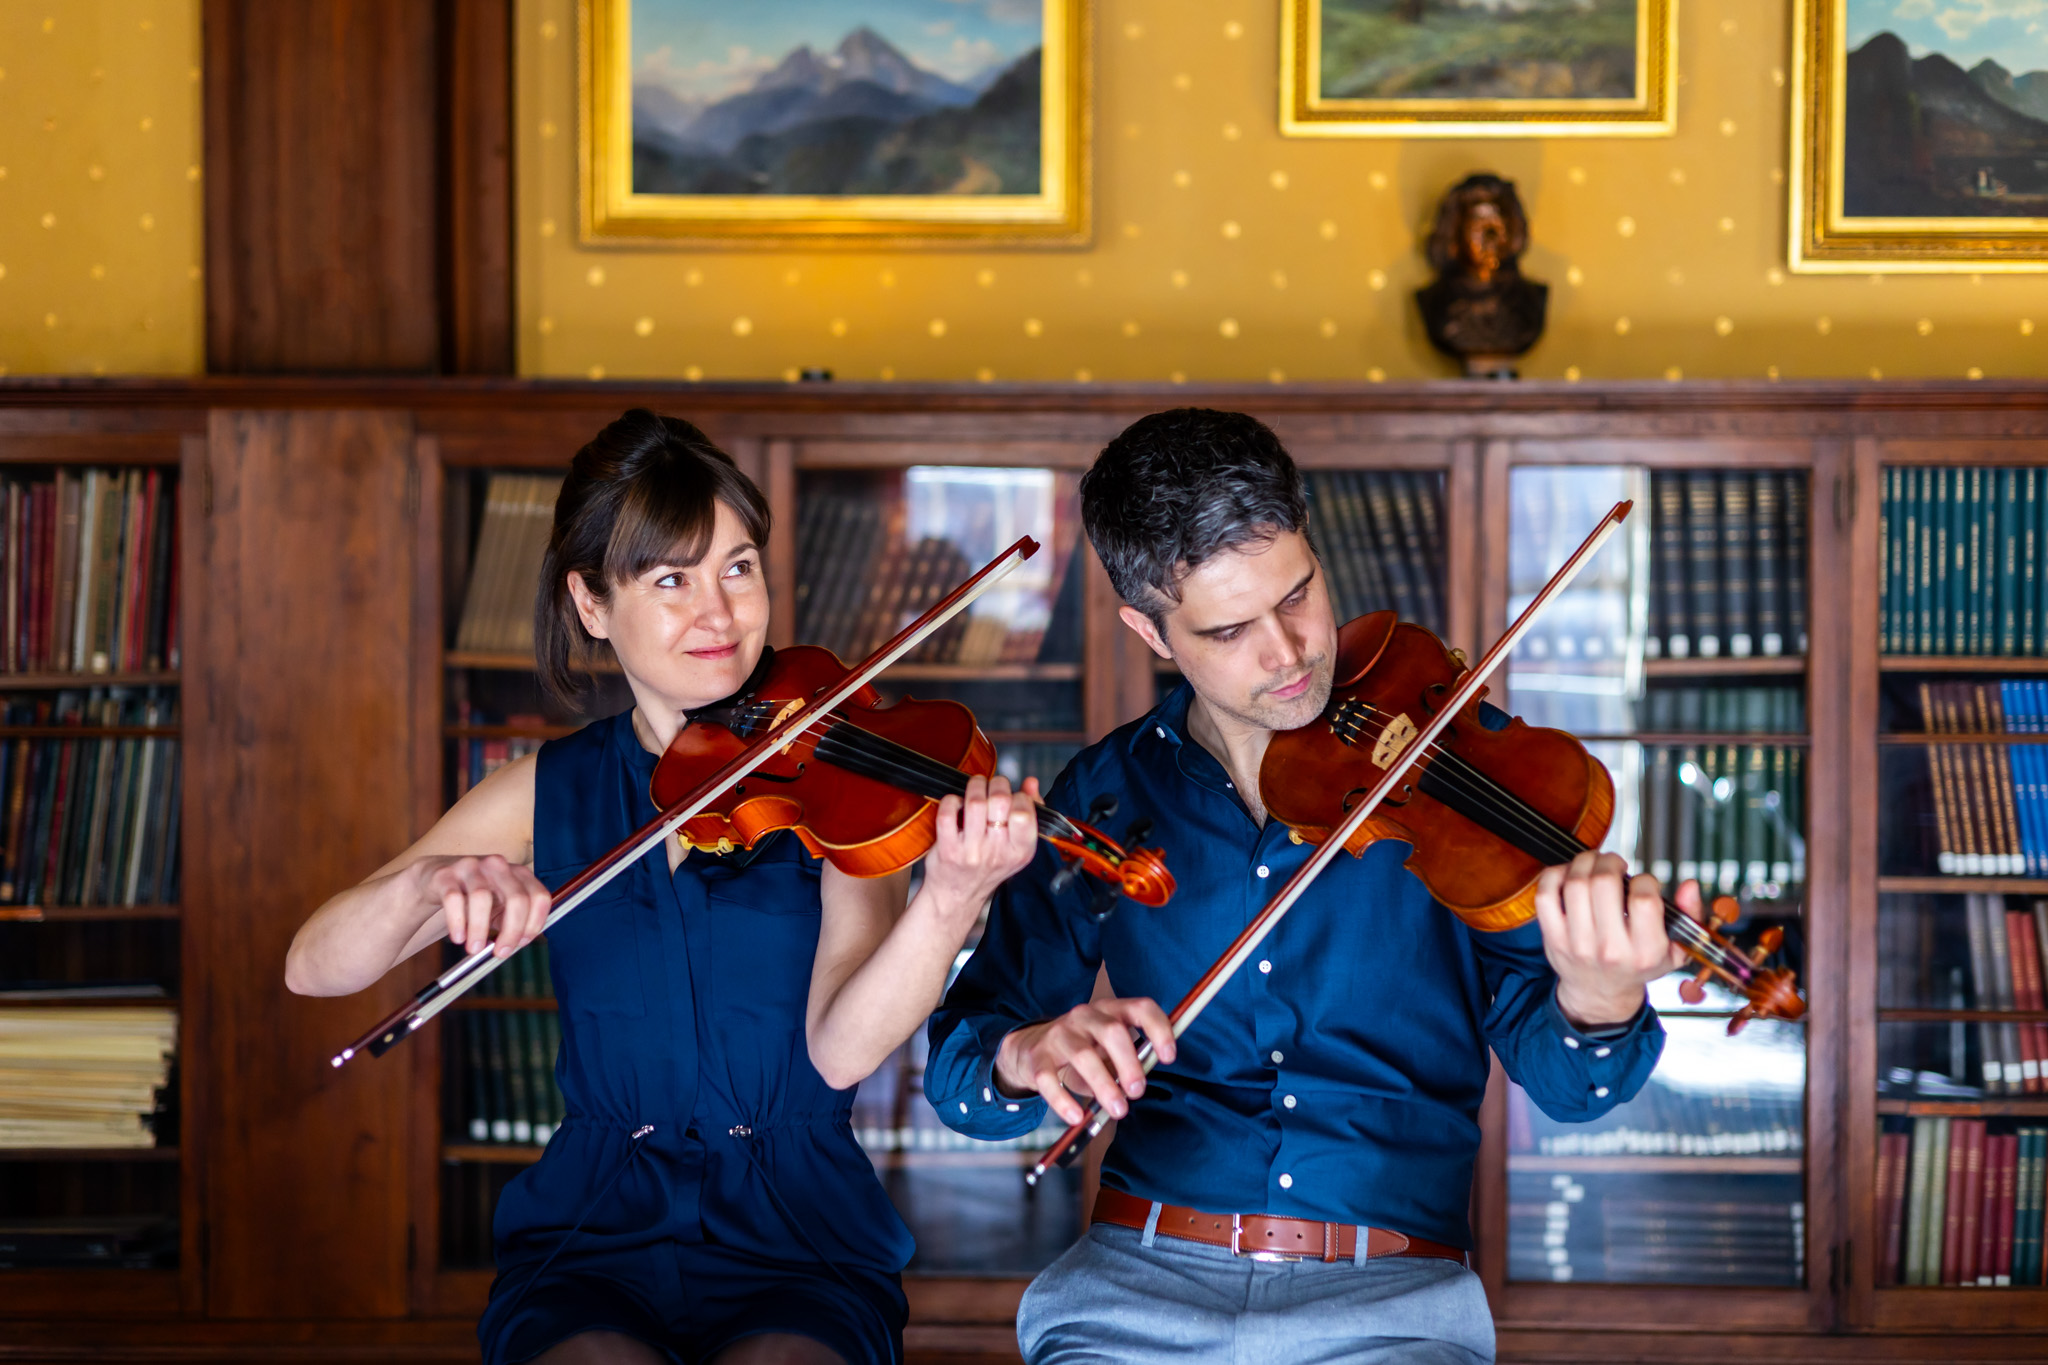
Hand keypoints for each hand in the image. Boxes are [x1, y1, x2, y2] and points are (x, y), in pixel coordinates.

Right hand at [417, 854, 550, 957]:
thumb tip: (515, 945)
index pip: (539, 896)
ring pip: (482, 897)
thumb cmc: (476, 897)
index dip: (534, 923)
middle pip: (517, 898)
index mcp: (519, 874)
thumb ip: (512, 922)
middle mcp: (499, 866)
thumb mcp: (500, 907)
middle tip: (501, 953)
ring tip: (474, 949)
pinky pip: (453, 898)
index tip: (522, 943)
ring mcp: (472, 867)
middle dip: (512, 930)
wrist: (438, 879)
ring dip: (480, 929)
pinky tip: (458, 938)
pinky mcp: (446, 874)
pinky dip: (457, 922)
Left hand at [919, 775, 1039, 920]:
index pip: (1025, 813)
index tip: (1013, 798)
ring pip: (975, 802)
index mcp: (1020, 851)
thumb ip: (1030, 812)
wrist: (958, 895)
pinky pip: (948, 813)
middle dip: (997, 784)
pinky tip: (956, 804)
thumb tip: (1031, 782)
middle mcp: (998, 852)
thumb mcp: (1017, 846)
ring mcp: (972, 852)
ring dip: (975, 786)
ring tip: (975, 787)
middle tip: (993, 786)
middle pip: (1001, 801)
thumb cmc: (989, 866)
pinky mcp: (948, 849)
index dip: (1019, 797)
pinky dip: (951, 801)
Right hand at [994, 997, 1176, 1124]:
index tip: (1169, 1057)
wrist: (1030, 1049)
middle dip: (1129, 1062)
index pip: (1140, 1008)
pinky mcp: (1038, 1057)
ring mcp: (1059, 1034)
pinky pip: (1049, 1079)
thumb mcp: (1106, 1052)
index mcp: (1110, 1011)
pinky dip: (1063, 1101)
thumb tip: (1138, 1086)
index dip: (1159, 1029)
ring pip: (1083, 1055)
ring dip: (1104, 1085)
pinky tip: (1076, 1118)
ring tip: (1118, 1111)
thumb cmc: (1081, 1053)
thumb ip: (1126, 1063)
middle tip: (1138, 1091)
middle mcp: (1085, 1016)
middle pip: (1112, 1031)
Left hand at [1532, 851, 1697, 1030]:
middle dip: (1610, 862)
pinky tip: (1569, 874)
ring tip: (1594, 864)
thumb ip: (1690, 916)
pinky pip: (1546, 895)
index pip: (1643, 900)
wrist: (1601, 995)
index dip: (1644, 880)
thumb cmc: (1639, 967)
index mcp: (1644, 952)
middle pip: (1603, 883)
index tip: (1643, 884)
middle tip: (1614, 864)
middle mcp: (1609, 949)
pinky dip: (1555, 875)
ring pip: (1574, 883)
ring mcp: (1577, 943)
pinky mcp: (1553, 938)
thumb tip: (1690, 885)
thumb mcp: (1676, 950)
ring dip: (1585, 862)